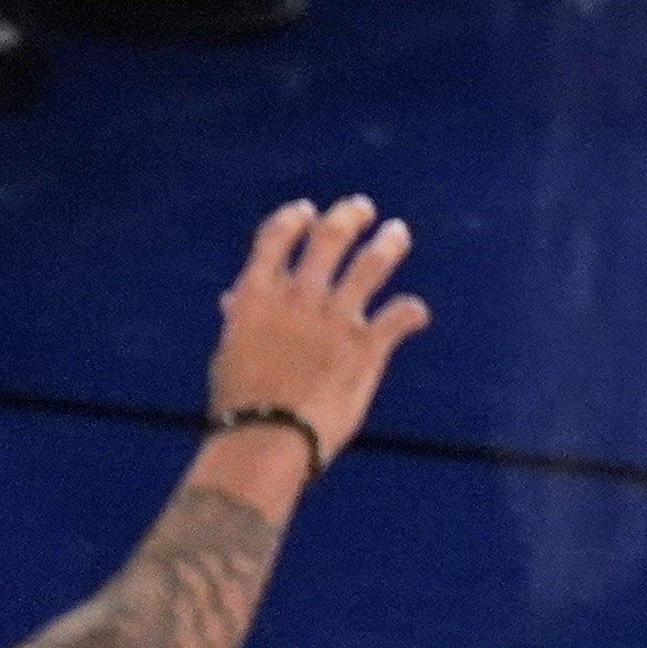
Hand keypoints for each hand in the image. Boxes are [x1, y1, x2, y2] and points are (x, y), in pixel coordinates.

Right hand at [205, 195, 430, 464]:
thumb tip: (235, 298)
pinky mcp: (368, 344)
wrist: (265, 439)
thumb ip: (240, 319)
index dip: (292, 219)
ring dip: (388, 244)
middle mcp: (299, 296)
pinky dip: (412, 312)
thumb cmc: (238, 403)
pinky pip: (401, 315)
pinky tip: (417, 315)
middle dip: (349, 216)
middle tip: (361, 208)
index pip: (275, 237)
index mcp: (257, 295)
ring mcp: (336, 317)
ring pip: (372, 263)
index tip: (305, 211)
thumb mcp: (229, 353)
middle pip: (330, 236)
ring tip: (397, 234)